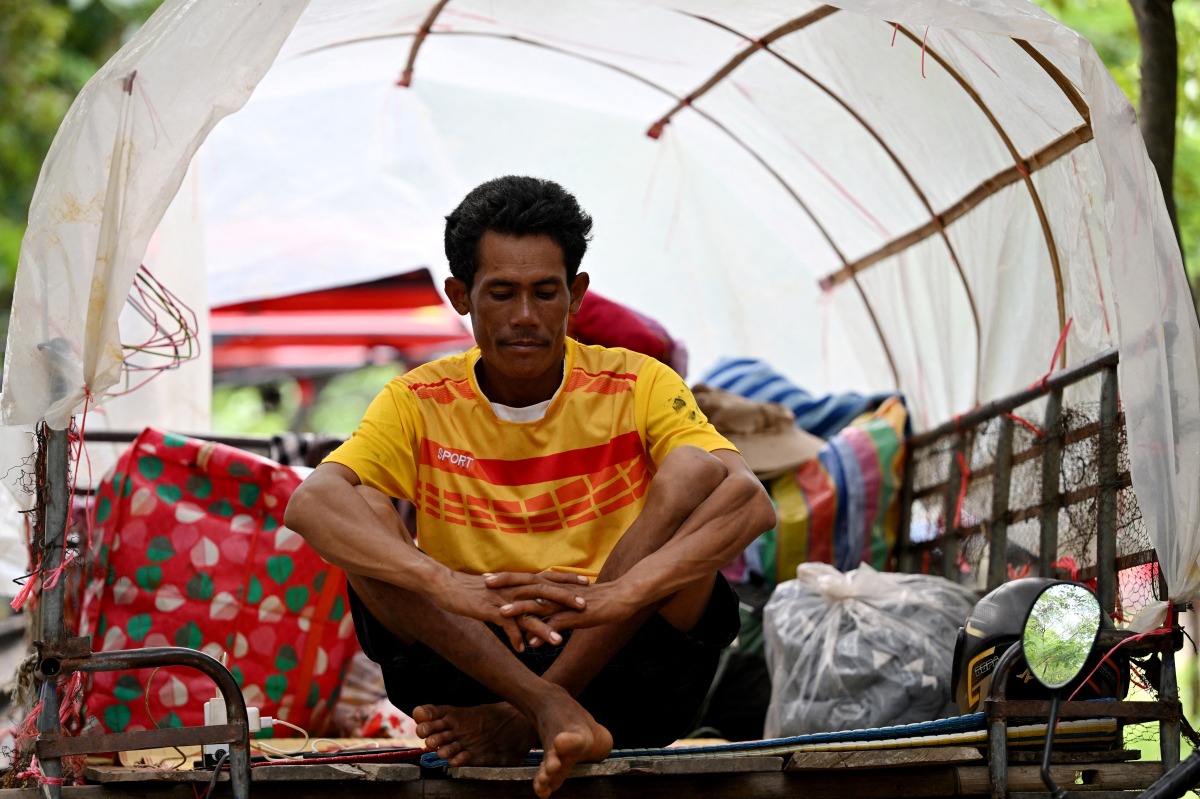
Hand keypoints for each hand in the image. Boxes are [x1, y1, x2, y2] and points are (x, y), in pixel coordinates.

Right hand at [431, 570, 586, 651]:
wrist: (444, 584)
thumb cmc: (470, 588)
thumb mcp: (497, 590)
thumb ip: (513, 596)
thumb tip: (525, 603)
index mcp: (517, 582)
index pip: (547, 577)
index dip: (566, 579)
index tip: (587, 581)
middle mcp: (513, 588)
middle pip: (544, 591)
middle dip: (565, 598)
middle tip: (585, 605)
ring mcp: (502, 599)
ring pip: (528, 612)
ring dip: (543, 627)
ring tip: (558, 641)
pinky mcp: (488, 610)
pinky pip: (505, 625)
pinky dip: (514, 637)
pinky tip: (522, 650)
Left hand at [492, 576, 639, 639]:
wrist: (623, 597)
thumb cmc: (598, 600)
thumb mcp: (572, 604)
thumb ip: (554, 611)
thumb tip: (538, 621)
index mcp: (555, 586)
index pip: (527, 579)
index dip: (508, 578)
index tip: (488, 577)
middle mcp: (558, 591)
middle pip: (527, 585)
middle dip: (506, 585)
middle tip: (484, 584)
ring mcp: (567, 603)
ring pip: (540, 604)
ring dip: (520, 608)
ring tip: (500, 613)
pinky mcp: (578, 615)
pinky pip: (558, 624)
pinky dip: (544, 631)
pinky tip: (531, 641)